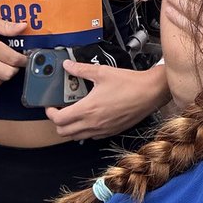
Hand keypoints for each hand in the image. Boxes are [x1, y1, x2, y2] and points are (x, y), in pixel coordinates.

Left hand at [45, 60, 167, 139]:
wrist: (151, 92)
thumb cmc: (129, 83)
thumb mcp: (102, 72)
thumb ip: (81, 69)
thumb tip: (68, 65)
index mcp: (88, 109)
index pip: (59, 119)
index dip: (50, 113)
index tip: (51, 106)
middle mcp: (93, 123)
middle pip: (64, 132)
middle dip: (58, 122)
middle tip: (61, 110)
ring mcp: (103, 130)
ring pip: (76, 137)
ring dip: (70, 128)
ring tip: (74, 114)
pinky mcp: (112, 132)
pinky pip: (91, 137)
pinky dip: (85, 130)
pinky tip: (91, 117)